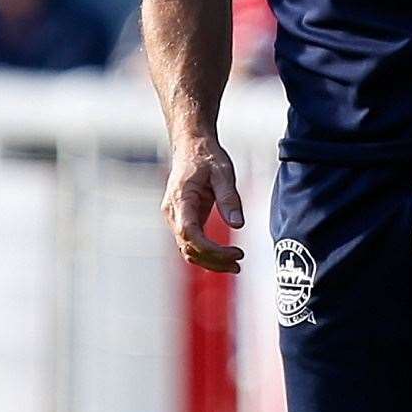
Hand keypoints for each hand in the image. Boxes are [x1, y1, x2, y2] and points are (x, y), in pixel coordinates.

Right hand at [161, 135, 244, 272]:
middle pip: (188, 247)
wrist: (191, 146)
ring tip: (236, 265)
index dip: (211, 249)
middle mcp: (172, 213)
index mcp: (180, 199)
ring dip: (210, 262)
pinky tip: (225, 259)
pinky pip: (191, 244)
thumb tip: (238, 224)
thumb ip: (229, 198)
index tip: (235, 253)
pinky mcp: (182, 221)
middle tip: (239, 263)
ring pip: (188, 250)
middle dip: (214, 261)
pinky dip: (206, 254)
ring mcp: (175, 218)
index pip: (190, 233)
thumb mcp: (222, 172)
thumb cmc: (206, 157)